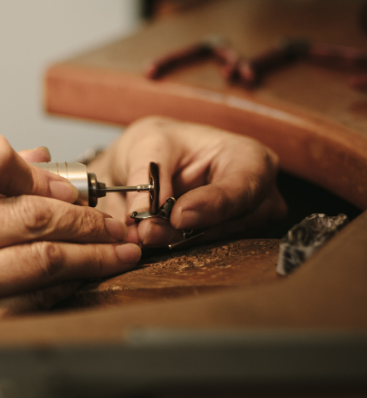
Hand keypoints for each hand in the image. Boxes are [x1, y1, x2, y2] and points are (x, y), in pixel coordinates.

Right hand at [0, 135, 140, 327]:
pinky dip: (67, 288)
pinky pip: (33, 302)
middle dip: (85, 217)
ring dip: (91, 254)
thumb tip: (40, 159)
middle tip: (112, 222)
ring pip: (40, 259)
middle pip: (27, 213)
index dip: (35, 170)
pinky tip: (83, 281)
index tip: (62, 186)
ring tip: (117, 250)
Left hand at [88, 117, 286, 247]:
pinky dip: (173, 246)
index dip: (213, 205)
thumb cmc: (161, 144)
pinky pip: (203, 252)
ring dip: (177, 241)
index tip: (179, 216)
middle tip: (148, 231)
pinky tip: (150, 239)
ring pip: (217, 242)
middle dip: (189, 230)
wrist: (154, 161)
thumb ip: (146, 175)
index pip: (244, 187)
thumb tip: (141, 214)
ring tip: (144, 233)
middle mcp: (257, 196)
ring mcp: (246, 224)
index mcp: (250, 158)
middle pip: (233, 222)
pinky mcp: (224, 242)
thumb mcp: (148, 145)